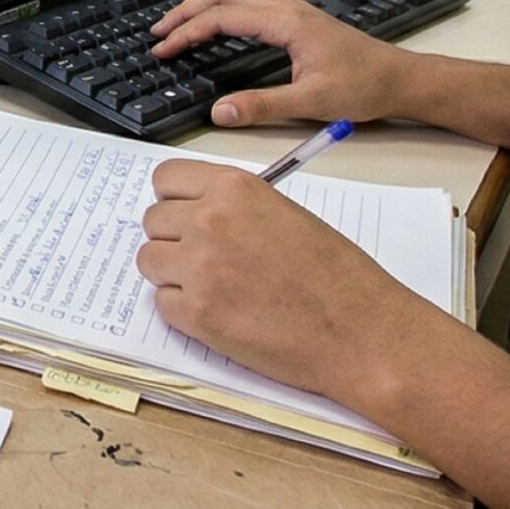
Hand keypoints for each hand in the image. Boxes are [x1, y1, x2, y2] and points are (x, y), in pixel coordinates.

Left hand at [137, 160, 450, 401]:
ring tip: (212, 287)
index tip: (182, 213)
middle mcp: (209, 221)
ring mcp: (199, 268)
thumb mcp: (287, 215)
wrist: (360, 331)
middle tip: (203, 258)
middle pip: (153, 221)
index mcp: (234, 189)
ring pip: (149, 261)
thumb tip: (197, 212)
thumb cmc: (337, 275)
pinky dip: (182, 310)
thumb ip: (236, 208)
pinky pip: (162, 303)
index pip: (166, 177)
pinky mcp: (196, 314)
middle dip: (173, 238)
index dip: (172, 198)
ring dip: (172, 274)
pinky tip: (219, 313)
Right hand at [150, 0, 414, 127]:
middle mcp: (287, 9)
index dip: (187, 31)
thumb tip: (220, 112)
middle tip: (160, 30)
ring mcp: (293, 11)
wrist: (400, 79)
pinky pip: (250, 2)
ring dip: (204, 5)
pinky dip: (223, 9)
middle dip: (187, 9)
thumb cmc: (364, 87)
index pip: (222, 17)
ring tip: (179, 25)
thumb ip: (262, 106)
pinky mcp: (298, 20)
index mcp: (286, 22)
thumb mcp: (311, 101)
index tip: (164, 48)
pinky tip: (217, 27)